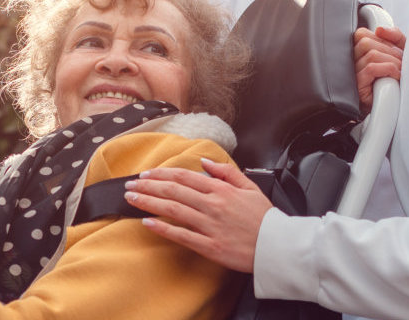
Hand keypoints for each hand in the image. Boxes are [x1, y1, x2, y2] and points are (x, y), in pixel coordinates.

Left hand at [124, 158, 272, 272]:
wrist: (278, 247)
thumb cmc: (265, 219)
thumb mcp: (251, 187)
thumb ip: (227, 172)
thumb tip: (205, 162)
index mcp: (222, 190)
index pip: (185, 177)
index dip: (162, 174)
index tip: (146, 174)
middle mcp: (213, 205)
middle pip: (173, 191)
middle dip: (148, 186)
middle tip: (130, 185)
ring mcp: (210, 226)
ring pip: (173, 209)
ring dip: (149, 202)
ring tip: (132, 198)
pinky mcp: (210, 246)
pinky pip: (182, 235)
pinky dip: (163, 228)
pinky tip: (147, 223)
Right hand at [354, 26, 405, 111]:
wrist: (393, 108)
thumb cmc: (395, 81)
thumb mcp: (399, 53)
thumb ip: (394, 37)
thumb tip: (380, 29)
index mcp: (358, 53)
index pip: (361, 34)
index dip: (380, 38)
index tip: (393, 50)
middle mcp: (351, 62)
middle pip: (365, 42)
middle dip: (389, 50)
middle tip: (400, 63)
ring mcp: (352, 75)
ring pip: (370, 54)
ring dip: (391, 61)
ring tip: (399, 71)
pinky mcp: (357, 86)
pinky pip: (371, 68)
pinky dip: (388, 69)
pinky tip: (395, 77)